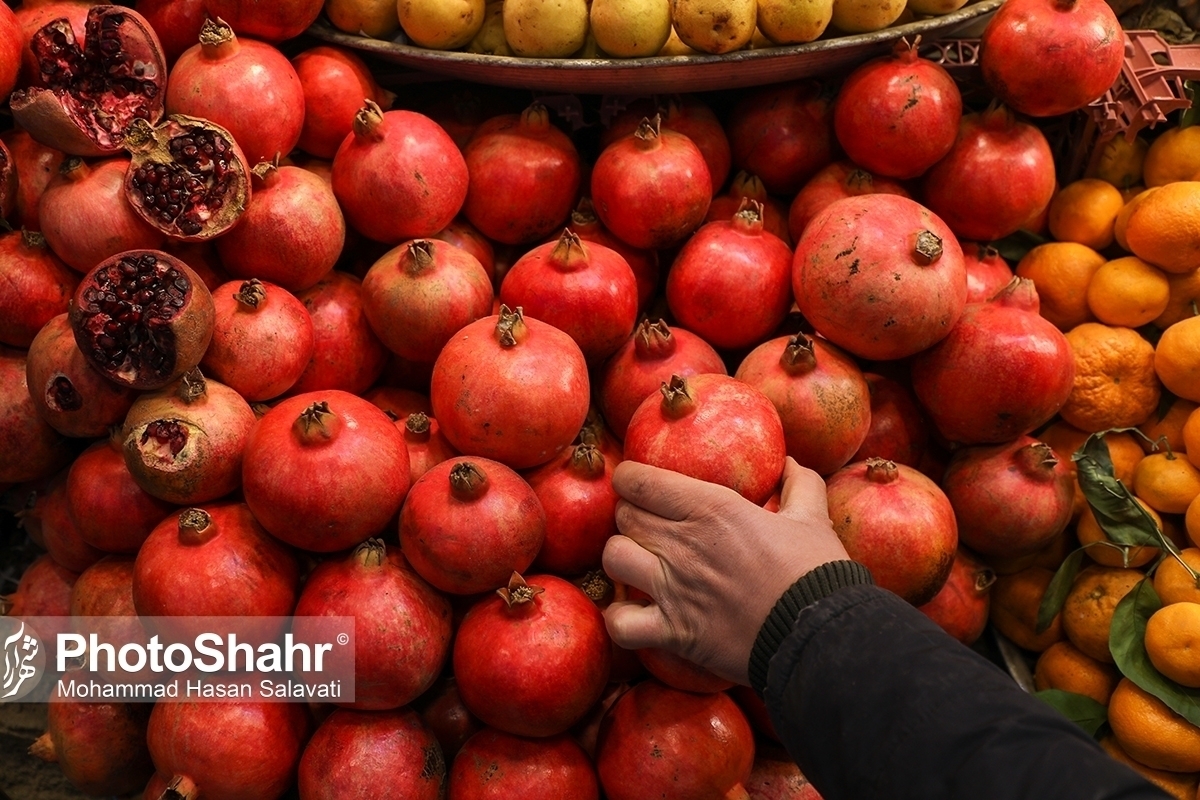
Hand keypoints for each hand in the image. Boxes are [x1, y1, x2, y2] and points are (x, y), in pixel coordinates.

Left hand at [602, 457, 850, 685]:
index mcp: (712, 508)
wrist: (820, 636)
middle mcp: (684, 544)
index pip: (639, 480)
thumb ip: (799, 484)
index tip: (636, 484)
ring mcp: (674, 590)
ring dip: (622, 559)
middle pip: (624, 516)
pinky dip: (620, 619)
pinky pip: (620, 623)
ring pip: (613, 559)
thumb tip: (789, 462)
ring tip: (638, 563)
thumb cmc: (817, 574)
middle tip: (646, 525)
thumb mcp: (813, 518)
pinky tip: (635, 614)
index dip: (629, 479)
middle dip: (630, 516)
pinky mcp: (674, 633)